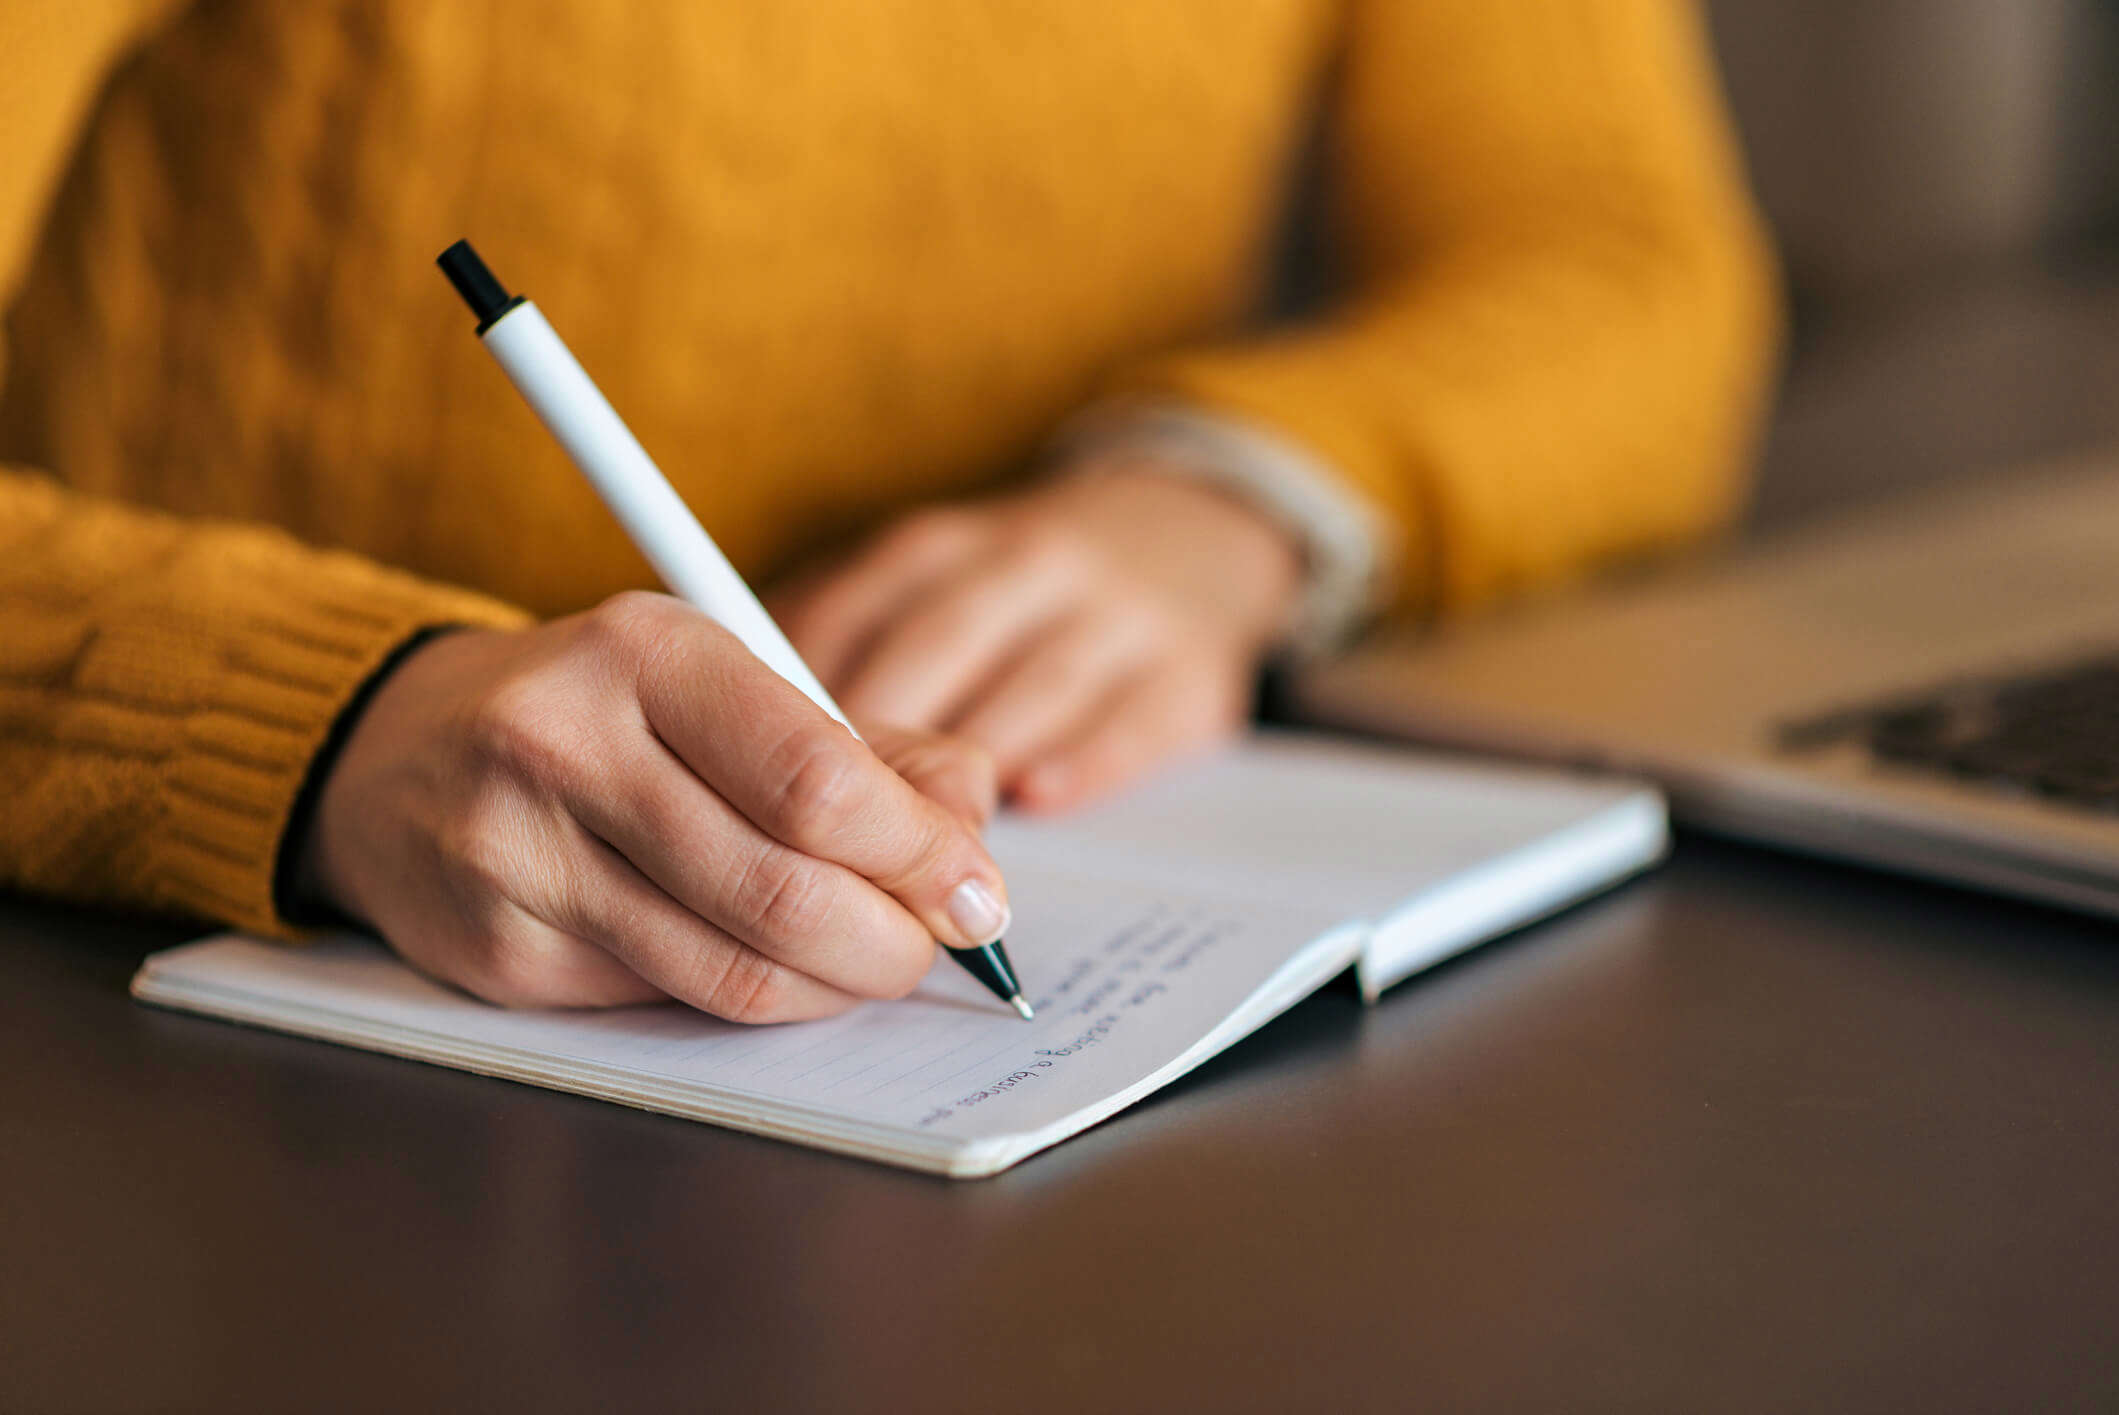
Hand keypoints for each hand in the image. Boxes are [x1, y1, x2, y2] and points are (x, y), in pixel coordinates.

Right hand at [295, 592, 1009, 1022]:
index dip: (919, 853)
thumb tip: (970, 820)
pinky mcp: (498, 952)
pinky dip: (752, 998)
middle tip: (935, 944)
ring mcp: (519, 856)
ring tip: (871, 962)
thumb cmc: (602, 711)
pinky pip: (668, 1003)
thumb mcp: (728, 683)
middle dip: (893, 938)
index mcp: (646, 651)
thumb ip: (865, 745)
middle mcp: (567, 744)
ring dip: (834, 985)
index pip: (817, 778)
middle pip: (783, 888)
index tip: (975, 887)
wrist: (396, 752)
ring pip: (731, 968)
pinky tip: (774, 968)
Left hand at [771, 464, 1302, 811]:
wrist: (1188, 536)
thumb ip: (838, 649)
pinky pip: (1133, 719)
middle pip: (935, 649)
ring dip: (972, 765)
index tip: (751, 773)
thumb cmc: (1014, 595)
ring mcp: (1116, 615)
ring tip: (918, 846)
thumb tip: (725, 742)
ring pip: (1031, 684)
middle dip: (879, 746)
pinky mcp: (1190, 673)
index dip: (798, 700)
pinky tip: (1036, 798)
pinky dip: (1082, 759)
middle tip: (827, 835)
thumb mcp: (925, 588)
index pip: (850, 615)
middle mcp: (1026, 565)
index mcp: (937, 548)